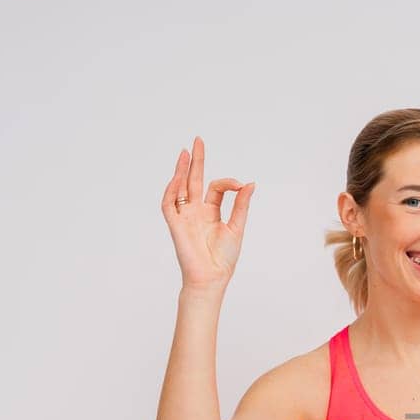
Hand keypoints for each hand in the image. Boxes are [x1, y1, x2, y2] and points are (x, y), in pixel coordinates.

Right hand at [160, 135, 255, 290]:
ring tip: (186, 152)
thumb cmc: (223, 259)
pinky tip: (179, 177)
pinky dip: (172, 190)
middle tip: (197, 141)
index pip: (215, 188)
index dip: (228, 182)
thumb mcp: (236, 227)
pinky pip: (169, 204)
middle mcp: (196, 212)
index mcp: (211, 213)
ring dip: (181, 170)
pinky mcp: (175, 225)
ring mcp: (184, 217)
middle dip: (196, 162)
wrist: (211, 278)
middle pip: (193, 181)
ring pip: (179, 188)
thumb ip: (241, 204)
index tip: (241, 184)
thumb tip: (250, 183)